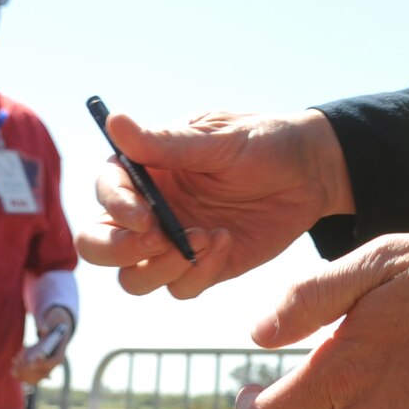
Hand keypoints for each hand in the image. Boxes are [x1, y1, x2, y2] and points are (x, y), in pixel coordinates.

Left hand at [11, 305, 73, 383]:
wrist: (53, 330)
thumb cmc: (52, 325)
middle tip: (17, 360)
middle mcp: (54, 363)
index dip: (44, 363)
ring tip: (14, 360)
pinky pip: (30, 376)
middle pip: (44, 372)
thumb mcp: (50, 320)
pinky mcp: (38, 369)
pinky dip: (21, 373)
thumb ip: (45, 324)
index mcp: (60, 352)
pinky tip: (13, 364)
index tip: (31, 360)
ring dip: (24, 372)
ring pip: (36, 377)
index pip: (55, 361)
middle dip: (29, 368)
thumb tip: (43, 329)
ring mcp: (46, 368)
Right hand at [75, 109, 351, 300]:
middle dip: (118, 250)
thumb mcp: (217, 140)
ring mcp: (172, 241)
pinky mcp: (200, 267)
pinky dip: (198, 274)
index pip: (105, 193)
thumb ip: (165, 143)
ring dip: (160, 267)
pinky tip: (225, 242)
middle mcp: (149, 208)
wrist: (310, 173)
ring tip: (203, 240)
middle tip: (159, 241)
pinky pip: (180, 287)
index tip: (145, 217)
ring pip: (133, 278)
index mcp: (145, 170)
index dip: (115, 208)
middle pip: (99, 244)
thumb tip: (114, 121)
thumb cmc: (261, 142)